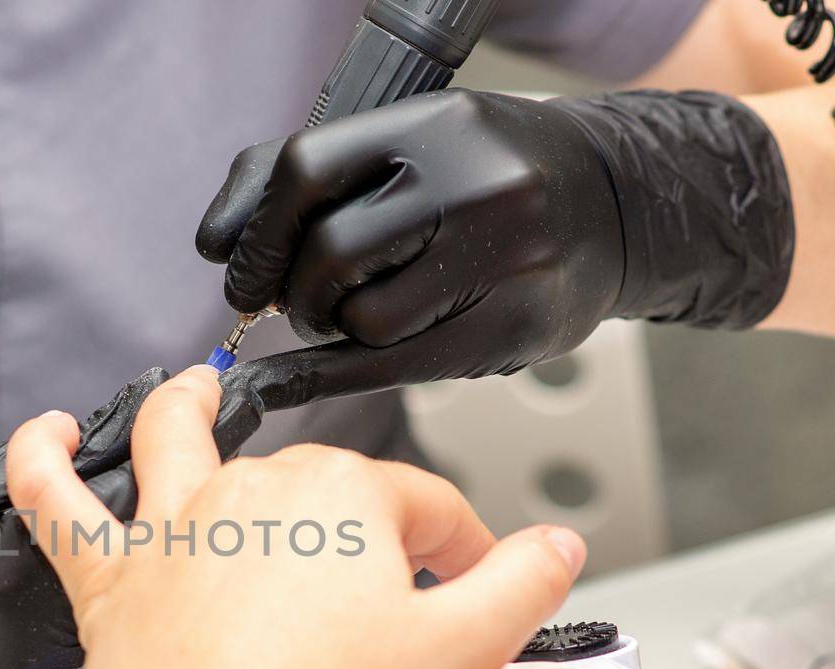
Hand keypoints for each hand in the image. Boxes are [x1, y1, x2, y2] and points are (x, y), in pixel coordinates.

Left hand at [9, 366, 586, 668]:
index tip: (479, 584)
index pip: (425, 506)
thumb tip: (558, 546)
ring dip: (186, 405)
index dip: (463, 546)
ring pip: (174, 442)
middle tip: (386, 584)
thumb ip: (523, 587)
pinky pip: (57, 502)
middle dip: (356, 516)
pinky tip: (46, 430)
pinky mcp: (109, 580)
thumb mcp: (465, 651)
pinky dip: (42, 458)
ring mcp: (174, 530)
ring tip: (196, 387)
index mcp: (345, 497)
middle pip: (316, 482)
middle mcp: (253, 493)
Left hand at [197, 89, 792, 384]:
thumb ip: (308, 179)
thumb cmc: (490, 179)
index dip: (257, 234)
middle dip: (296, 295)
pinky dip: (336, 375)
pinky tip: (303, 377)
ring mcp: (506, 255)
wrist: (617, 204)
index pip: (305, 170)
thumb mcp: (409, 146)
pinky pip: (400, 365)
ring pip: (367, 318)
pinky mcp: (519, 323)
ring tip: (352, 320)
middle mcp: (474, 182)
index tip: (240, 274)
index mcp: (434, 126)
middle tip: (300, 307)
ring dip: (336, 332)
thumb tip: (217, 244)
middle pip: (331, 254)